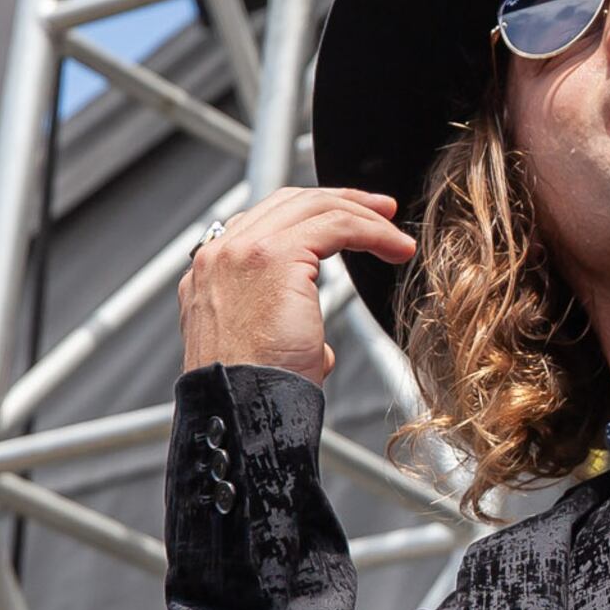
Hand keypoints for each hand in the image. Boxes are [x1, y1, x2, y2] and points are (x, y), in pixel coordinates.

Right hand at [176, 187, 411, 383]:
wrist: (242, 408)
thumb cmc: (256, 395)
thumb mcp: (267, 356)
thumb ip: (288, 339)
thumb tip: (319, 350)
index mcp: (212, 275)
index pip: (263, 223)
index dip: (311, 216)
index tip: (348, 224)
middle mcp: (219, 256)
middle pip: (288, 202)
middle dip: (341, 201)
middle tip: (381, 212)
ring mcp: (240, 251)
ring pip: (313, 206)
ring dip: (364, 215)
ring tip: (396, 236)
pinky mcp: (272, 256)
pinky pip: (336, 225)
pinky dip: (373, 232)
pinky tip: (396, 249)